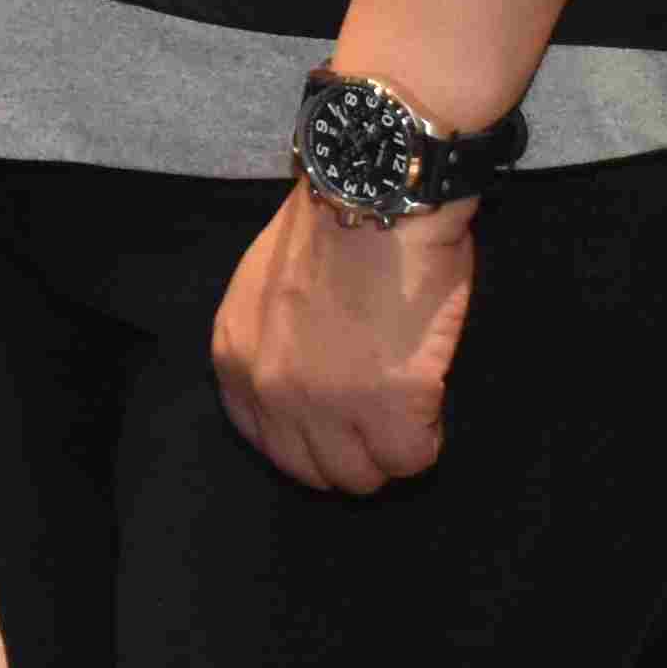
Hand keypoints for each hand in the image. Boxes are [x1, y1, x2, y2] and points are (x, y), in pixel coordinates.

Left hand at [213, 192, 476, 490]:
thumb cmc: (334, 224)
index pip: (269, 443)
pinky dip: (429, 435)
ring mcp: (327, 403)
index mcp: (235, 359)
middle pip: (316, 471)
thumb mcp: (266, 288)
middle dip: (354, 449)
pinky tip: (431, 394)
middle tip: (384, 412)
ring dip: (391, 446)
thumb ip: (274, 342)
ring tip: (410, 401)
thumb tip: (308, 374)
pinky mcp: (389, 404)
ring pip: (364, 475)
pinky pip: (412, 458)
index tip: (343, 414)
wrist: (378, 192)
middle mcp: (270, 391)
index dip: (314, 434)